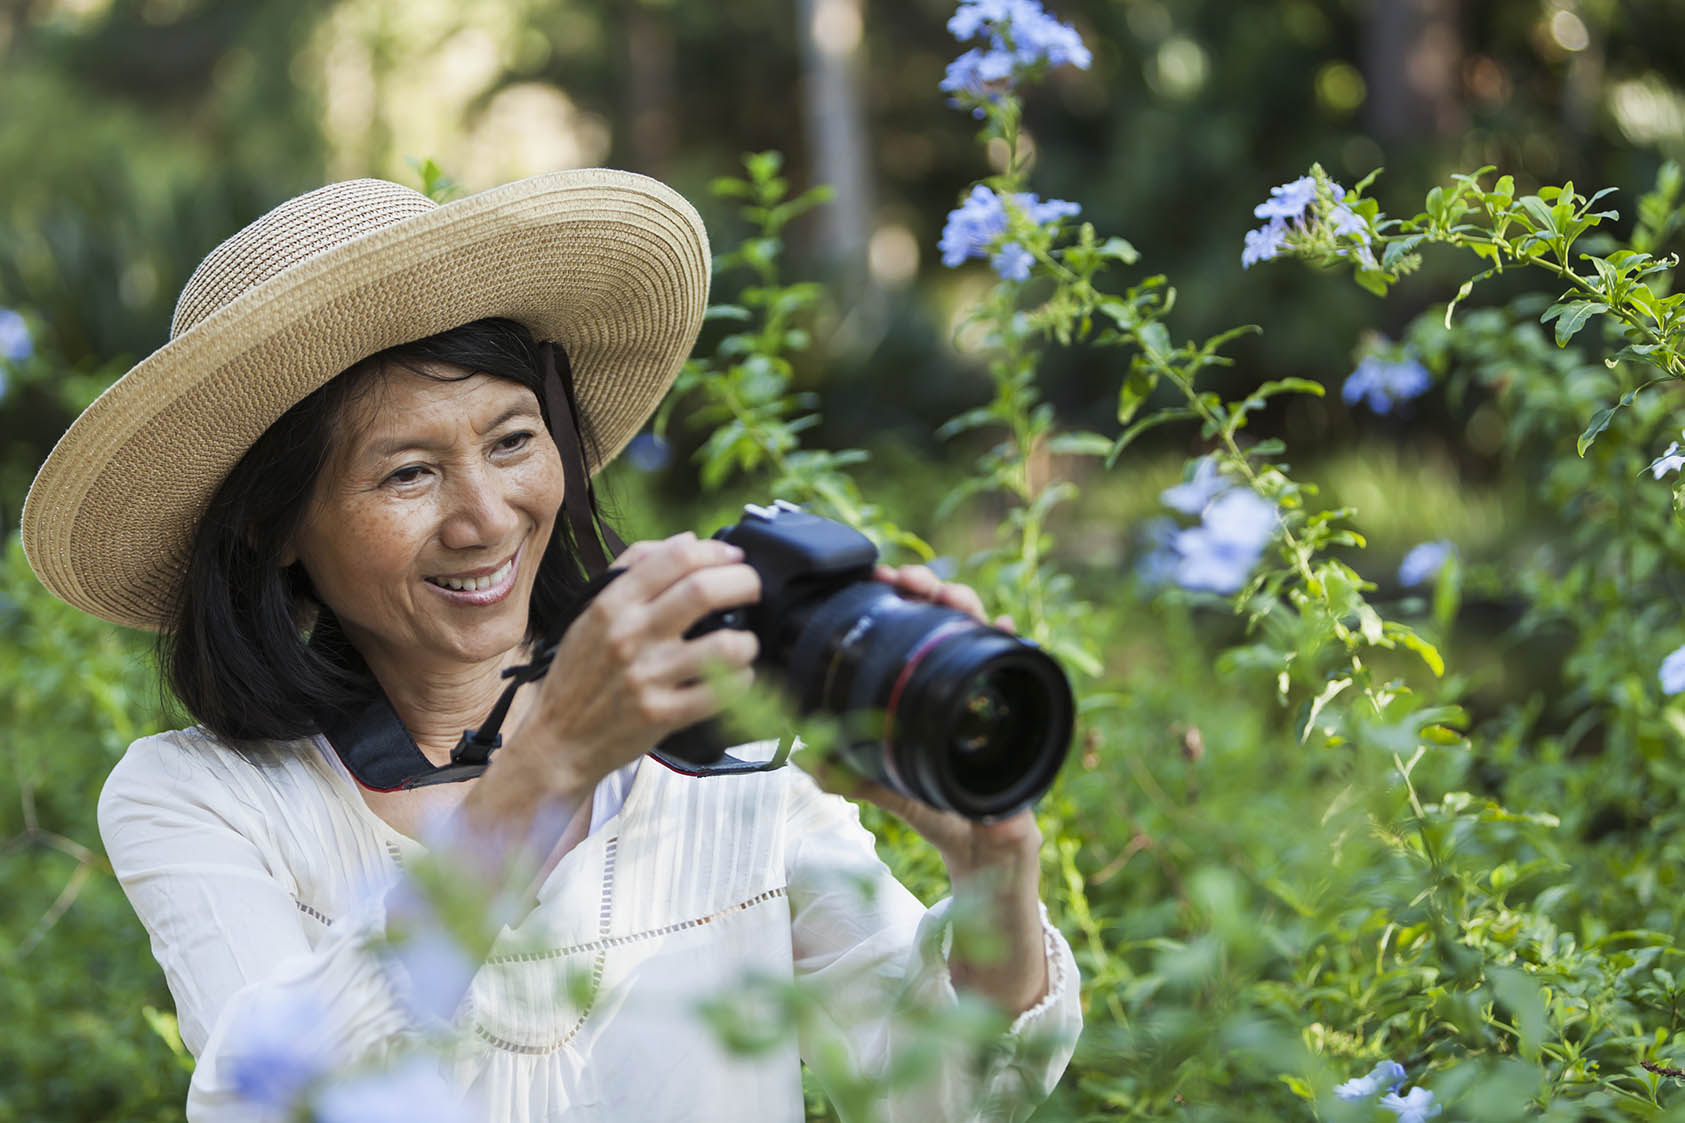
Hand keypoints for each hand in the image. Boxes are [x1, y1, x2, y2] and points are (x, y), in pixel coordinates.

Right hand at [504, 532, 761, 795]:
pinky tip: (735, 677)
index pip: (676, 558)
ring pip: (724, 645)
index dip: (716, 551)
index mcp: (612, 603)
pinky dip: (740, 681)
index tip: (734, 557)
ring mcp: (647, 676)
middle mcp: (630, 635)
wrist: (558, 740)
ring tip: (742, 643)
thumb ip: (633, 569)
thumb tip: (686, 540)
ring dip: (746, 640)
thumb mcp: (591, 612)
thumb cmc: (579, 673)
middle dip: (744, 582)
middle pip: (704, 591)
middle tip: (752, 590)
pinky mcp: (662, 715)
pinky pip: (722, 692)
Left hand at [810, 564, 1037, 870]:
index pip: (911, 632)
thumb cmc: (938, 813)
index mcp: (922, 693)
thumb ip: (852, 777)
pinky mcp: (1017, 711)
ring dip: (966, 605)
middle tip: (912, 582)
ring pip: (978, 631)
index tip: (879, 580)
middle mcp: (955, 683)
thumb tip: (805, 758)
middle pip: (945, 619)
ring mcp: (987, 692)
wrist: (984, 853)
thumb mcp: (888, 791)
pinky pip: (1016, 668)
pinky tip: (1002, 628)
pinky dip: (1010, 643)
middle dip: (931, 589)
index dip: (898, 601)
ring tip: (952, 597)